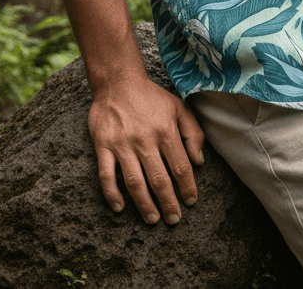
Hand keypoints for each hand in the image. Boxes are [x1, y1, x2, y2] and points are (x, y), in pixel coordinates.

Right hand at [88, 77, 205, 224]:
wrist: (118, 82)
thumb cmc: (151, 97)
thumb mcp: (178, 107)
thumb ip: (193, 133)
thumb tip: (199, 161)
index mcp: (166, 130)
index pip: (180, 166)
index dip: (187, 187)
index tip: (191, 202)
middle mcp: (145, 140)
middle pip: (159, 179)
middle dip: (169, 203)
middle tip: (174, 220)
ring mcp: (123, 144)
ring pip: (135, 181)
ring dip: (144, 204)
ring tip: (153, 219)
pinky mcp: (103, 146)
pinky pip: (106, 175)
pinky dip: (112, 193)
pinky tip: (119, 207)